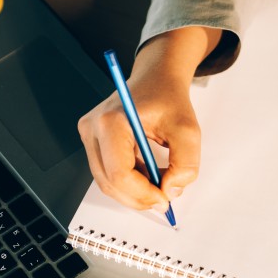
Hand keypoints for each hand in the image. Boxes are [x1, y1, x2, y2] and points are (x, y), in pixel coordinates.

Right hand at [78, 27, 220, 210]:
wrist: (156, 77)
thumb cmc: (168, 97)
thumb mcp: (188, 130)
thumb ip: (186, 164)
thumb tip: (170, 191)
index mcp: (111, 120)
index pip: (119, 173)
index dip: (142, 194)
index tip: (164, 199)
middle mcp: (92, 127)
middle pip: (108, 182)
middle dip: (138, 197)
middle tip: (163, 200)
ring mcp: (89, 134)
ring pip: (106, 181)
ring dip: (133, 191)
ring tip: (159, 182)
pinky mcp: (93, 141)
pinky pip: (107, 173)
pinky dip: (129, 182)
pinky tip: (148, 174)